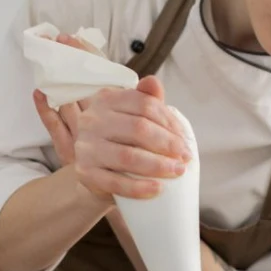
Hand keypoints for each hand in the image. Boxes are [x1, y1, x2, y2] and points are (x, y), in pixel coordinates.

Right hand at [32, 33, 191, 201]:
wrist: (97, 171)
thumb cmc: (121, 138)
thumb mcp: (133, 116)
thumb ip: (146, 99)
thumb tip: (153, 82)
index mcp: (106, 99)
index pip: (144, 104)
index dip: (169, 121)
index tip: (185, 138)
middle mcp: (91, 119)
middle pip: (138, 128)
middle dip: (168, 144)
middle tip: (185, 156)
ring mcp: (86, 147)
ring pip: (128, 156)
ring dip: (158, 165)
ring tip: (178, 170)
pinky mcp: (84, 173)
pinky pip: (115, 182)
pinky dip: (139, 187)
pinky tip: (157, 189)